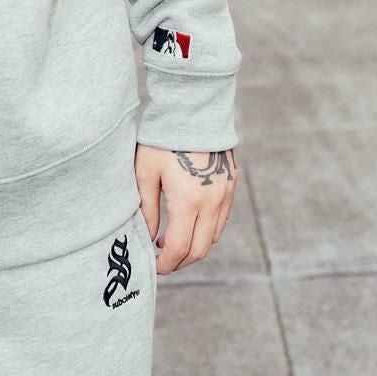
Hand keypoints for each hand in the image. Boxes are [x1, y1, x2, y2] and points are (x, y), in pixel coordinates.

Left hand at [134, 144, 238, 274]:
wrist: (194, 110)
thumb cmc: (162, 140)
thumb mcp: (145, 174)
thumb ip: (146, 211)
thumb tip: (147, 239)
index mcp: (188, 202)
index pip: (179, 249)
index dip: (165, 264)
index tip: (153, 265)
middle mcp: (212, 202)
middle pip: (199, 250)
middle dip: (180, 262)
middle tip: (162, 259)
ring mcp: (225, 195)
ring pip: (213, 238)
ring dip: (194, 247)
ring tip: (171, 239)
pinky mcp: (231, 186)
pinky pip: (221, 220)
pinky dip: (205, 231)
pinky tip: (188, 222)